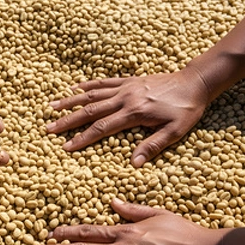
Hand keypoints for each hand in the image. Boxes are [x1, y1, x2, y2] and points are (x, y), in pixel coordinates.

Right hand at [47, 69, 209, 166]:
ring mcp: (125, 87)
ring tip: (51, 107)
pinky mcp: (128, 81)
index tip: (66, 147)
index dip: (82, 138)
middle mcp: (125, 98)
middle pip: (90, 110)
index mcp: (134, 113)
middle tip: (49, 128)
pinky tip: (74, 89)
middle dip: (68, 121)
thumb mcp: (175, 132)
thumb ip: (153, 146)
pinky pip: (104, 82)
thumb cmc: (186, 109)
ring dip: (70, 101)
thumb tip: (134, 164)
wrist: (195, 82)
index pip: (102, 128)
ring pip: (92, 94)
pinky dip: (87, 85)